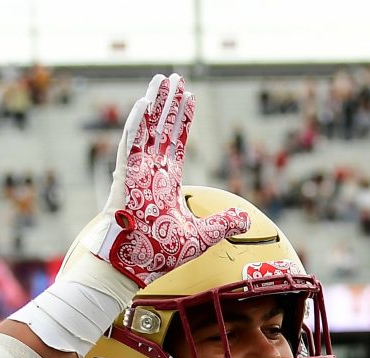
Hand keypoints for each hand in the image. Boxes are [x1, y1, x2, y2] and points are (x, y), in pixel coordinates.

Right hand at [78, 73, 245, 285]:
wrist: (133, 267)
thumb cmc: (159, 254)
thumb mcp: (200, 237)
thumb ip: (221, 224)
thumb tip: (245, 218)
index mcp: (164, 182)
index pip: (177, 144)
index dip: (183, 121)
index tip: (189, 99)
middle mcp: (150, 172)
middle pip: (162, 129)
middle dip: (170, 104)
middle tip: (177, 78)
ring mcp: (136, 172)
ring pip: (147, 129)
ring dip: (155, 104)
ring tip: (163, 80)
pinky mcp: (125, 177)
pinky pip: (130, 145)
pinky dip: (137, 125)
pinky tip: (145, 104)